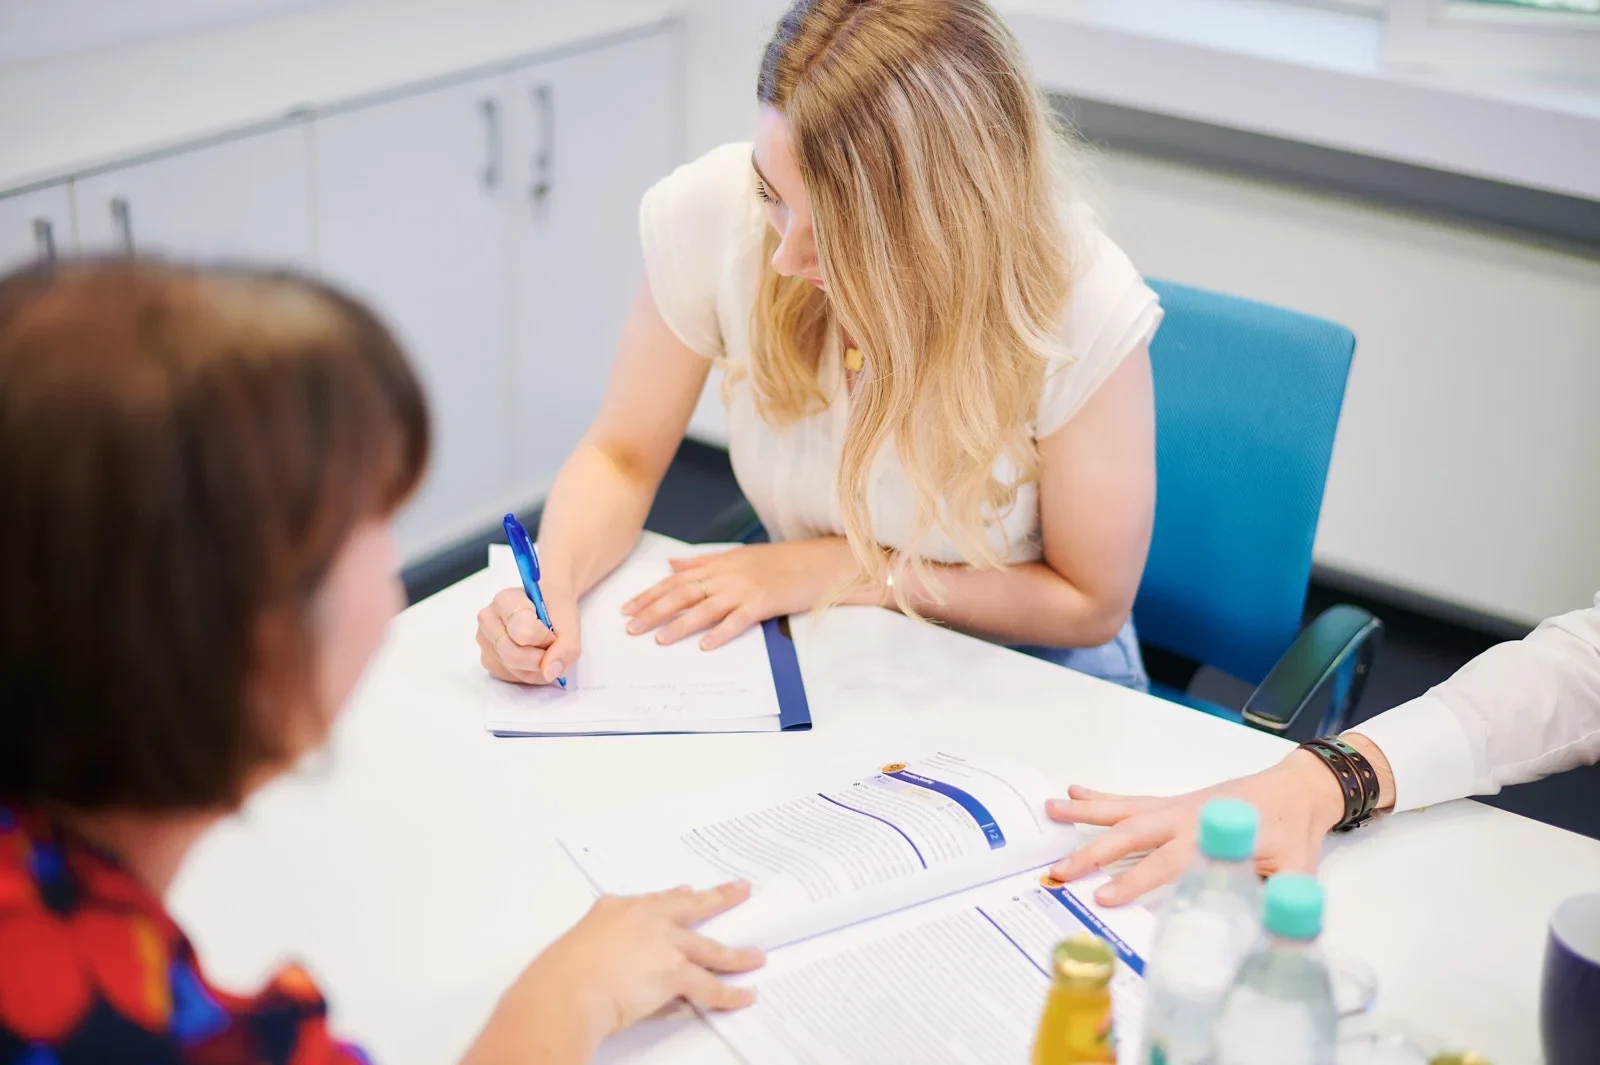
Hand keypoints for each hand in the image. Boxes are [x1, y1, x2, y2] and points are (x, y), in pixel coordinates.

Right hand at [476, 581, 579, 685]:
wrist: (547, 603)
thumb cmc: (555, 607)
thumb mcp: (570, 621)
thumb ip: (566, 647)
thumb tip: (550, 672)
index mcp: (505, 601)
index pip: (522, 633)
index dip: (545, 640)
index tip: (554, 633)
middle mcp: (488, 620)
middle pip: (513, 655)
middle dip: (541, 659)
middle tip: (553, 647)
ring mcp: (485, 641)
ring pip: (513, 669)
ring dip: (537, 668)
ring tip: (545, 650)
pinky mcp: (488, 659)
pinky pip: (510, 676)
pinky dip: (530, 673)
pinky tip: (535, 657)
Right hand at [538, 882, 763, 1038]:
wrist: (567, 989)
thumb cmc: (562, 975)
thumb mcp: (579, 947)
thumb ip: (603, 948)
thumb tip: (616, 968)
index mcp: (616, 910)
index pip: (655, 900)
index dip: (675, 898)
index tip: (688, 892)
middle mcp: (644, 919)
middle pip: (690, 907)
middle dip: (719, 898)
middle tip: (739, 890)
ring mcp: (663, 943)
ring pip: (709, 948)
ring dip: (736, 955)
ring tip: (756, 957)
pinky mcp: (675, 971)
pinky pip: (709, 985)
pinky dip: (729, 994)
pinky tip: (744, 996)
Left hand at [621, 540, 854, 649]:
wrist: (819, 561)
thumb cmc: (780, 561)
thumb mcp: (737, 555)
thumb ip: (702, 561)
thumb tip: (671, 564)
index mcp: (719, 564)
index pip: (675, 581)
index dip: (649, 595)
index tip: (627, 609)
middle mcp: (727, 575)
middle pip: (682, 594)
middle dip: (653, 611)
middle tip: (631, 628)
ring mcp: (745, 589)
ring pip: (704, 607)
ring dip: (679, 624)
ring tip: (658, 640)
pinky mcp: (764, 603)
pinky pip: (737, 620)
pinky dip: (720, 633)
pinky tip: (704, 646)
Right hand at [1045, 749, 1347, 905]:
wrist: (1299, 788)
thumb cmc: (1296, 831)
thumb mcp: (1294, 873)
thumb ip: (1272, 901)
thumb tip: (1257, 934)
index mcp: (1213, 835)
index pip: (1168, 862)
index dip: (1136, 881)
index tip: (1103, 896)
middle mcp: (1186, 817)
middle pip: (1132, 834)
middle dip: (1093, 852)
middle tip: (1059, 871)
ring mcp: (1176, 807)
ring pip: (1124, 810)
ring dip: (1085, 813)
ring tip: (1049, 809)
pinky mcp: (1173, 803)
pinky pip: (1132, 801)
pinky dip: (1102, 797)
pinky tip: (1076, 793)